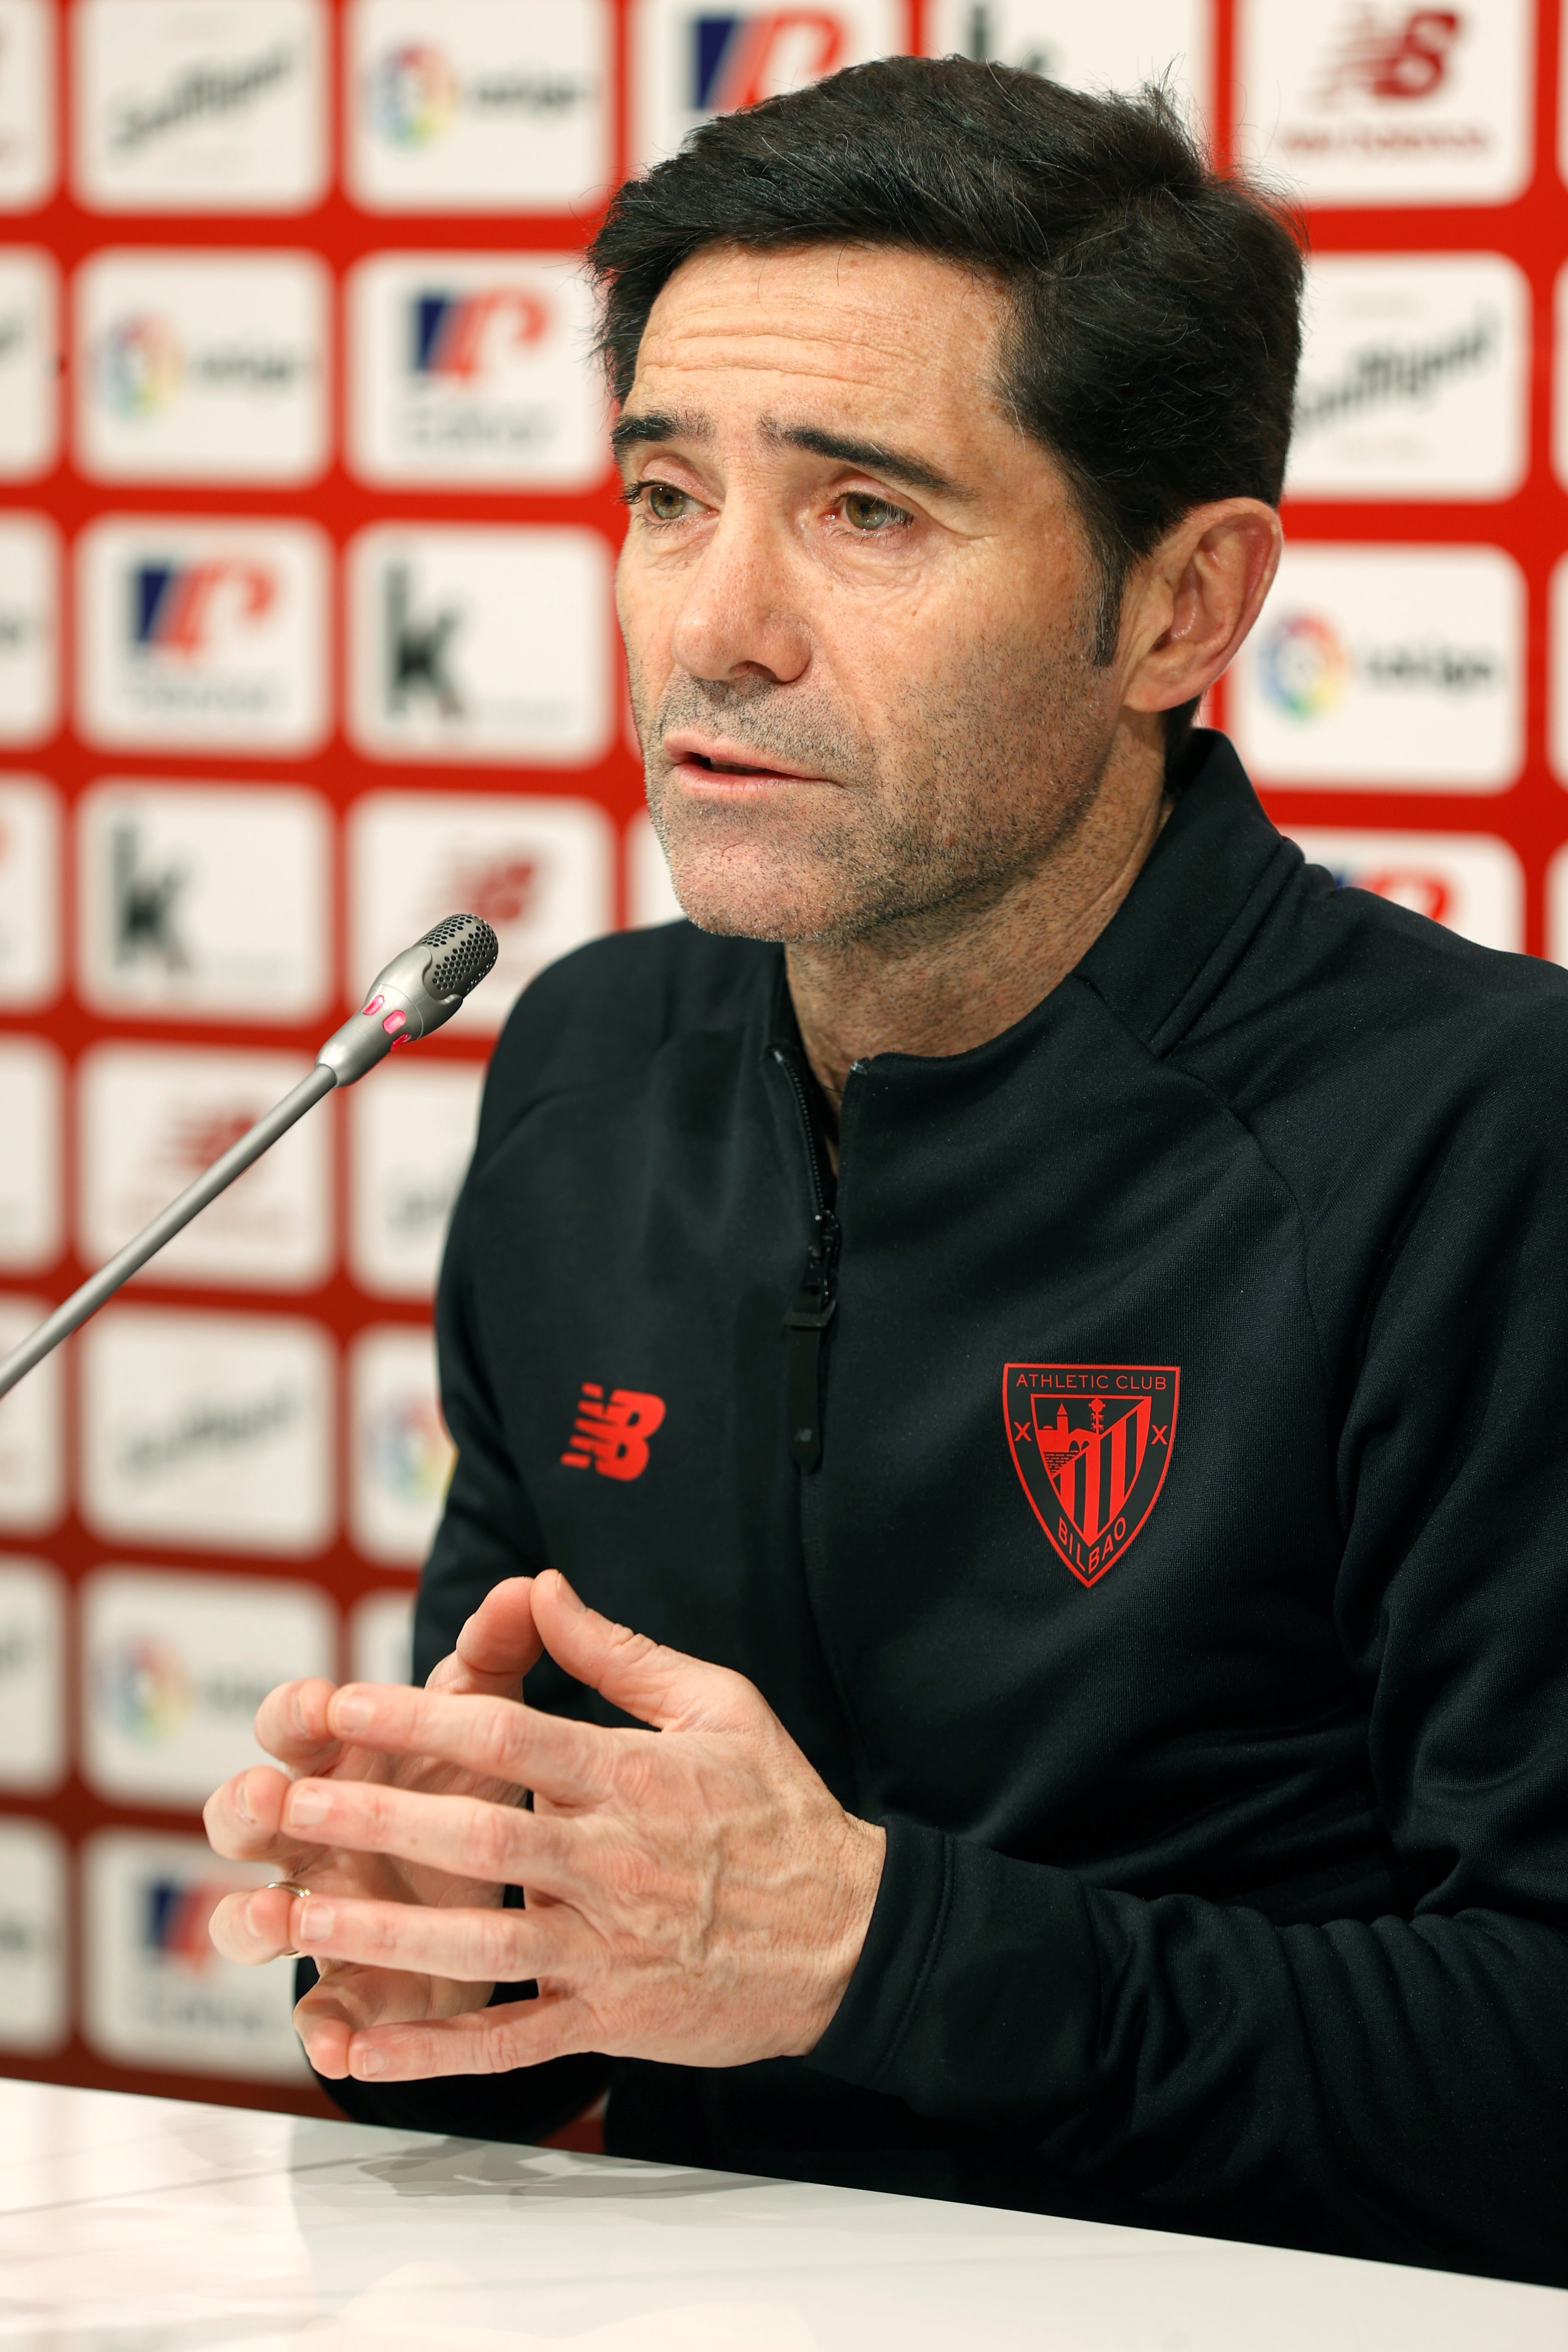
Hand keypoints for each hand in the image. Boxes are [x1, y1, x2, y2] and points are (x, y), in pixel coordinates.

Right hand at [204, 1579, 542, 2078]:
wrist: (507, 1869)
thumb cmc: (479, 1772)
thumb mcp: (490, 1713)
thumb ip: (499, 1655)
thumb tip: (528, 1587)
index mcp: (339, 1754)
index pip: (294, 1720)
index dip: (296, 1712)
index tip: (318, 1707)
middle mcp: (310, 1831)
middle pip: (246, 1815)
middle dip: (247, 1808)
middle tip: (267, 1805)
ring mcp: (318, 1909)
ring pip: (254, 1920)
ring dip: (254, 1921)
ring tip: (276, 1923)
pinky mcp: (352, 1985)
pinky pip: (321, 2014)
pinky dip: (323, 2030)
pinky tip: (338, 2046)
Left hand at [242, 1569, 886, 2082]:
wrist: (851, 1934)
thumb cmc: (780, 1808)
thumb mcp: (719, 1704)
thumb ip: (620, 1652)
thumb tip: (545, 1588)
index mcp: (630, 1775)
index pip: (507, 1737)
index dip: (418, 1720)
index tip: (342, 1705)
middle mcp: (612, 1860)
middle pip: (476, 1835)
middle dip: (373, 1818)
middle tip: (287, 1804)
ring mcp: (609, 1946)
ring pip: (480, 1941)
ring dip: (383, 1932)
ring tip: (300, 1915)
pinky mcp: (614, 2017)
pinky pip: (512, 2041)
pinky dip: (437, 2054)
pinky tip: (365, 2050)